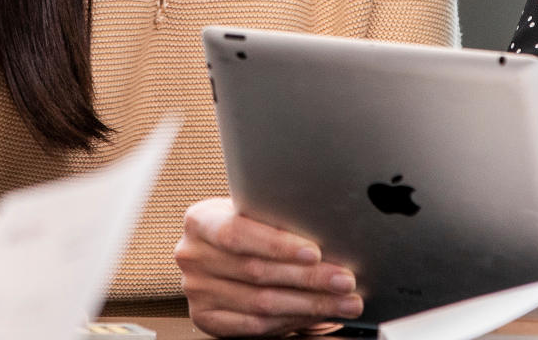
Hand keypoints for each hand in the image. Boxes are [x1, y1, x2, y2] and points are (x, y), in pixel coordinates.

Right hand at [177, 196, 361, 335]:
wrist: (219, 251)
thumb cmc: (246, 227)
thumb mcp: (251, 211)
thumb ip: (274, 216)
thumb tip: (327, 228)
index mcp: (200, 221)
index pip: (238, 233)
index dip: (277, 244)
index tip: (315, 252)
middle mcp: (193, 256)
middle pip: (256, 272)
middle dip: (308, 278)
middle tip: (344, 280)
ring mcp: (197, 291)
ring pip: (260, 303)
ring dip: (309, 303)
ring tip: (343, 300)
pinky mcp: (206, 318)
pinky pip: (254, 325)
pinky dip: (291, 320)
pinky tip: (316, 313)